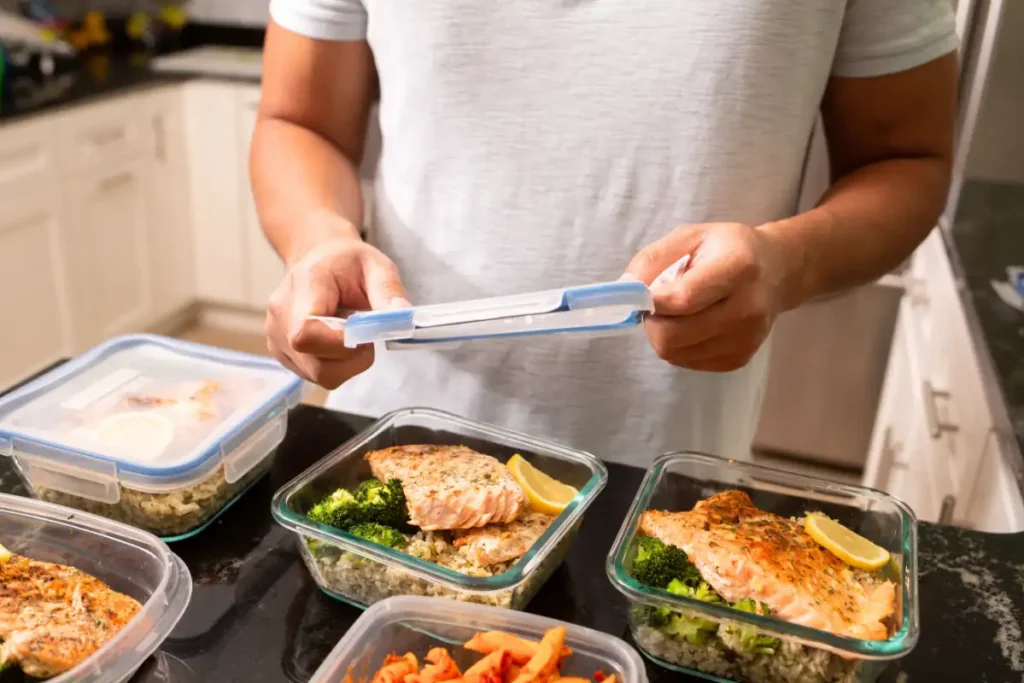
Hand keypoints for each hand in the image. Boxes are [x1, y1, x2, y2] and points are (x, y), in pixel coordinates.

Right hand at [266, 236, 410, 388]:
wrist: (320, 260)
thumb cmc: (348, 263)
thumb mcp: (377, 266)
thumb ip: (389, 291)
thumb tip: (403, 317)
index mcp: (304, 284)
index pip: (307, 332)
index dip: (340, 345)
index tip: (366, 337)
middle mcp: (281, 312)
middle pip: (315, 361)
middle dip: (352, 358)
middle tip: (367, 336)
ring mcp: (275, 334)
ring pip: (316, 373)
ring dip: (345, 364)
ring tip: (351, 335)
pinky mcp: (280, 351)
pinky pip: (312, 374)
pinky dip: (333, 365)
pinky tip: (336, 342)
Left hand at [625, 222, 788, 371]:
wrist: (775, 273)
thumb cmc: (725, 249)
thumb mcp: (689, 236)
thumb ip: (653, 260)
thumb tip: (624, 289)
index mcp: (739, 268)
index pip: (683, 300)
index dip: (653, 302)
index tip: (641, 295)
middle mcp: (748, 308)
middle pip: (674, 335)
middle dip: (652, 322)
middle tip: (655, 305)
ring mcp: (746, 339)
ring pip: (675, 352)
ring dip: (663, 334)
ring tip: (677, 312)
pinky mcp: (739, 359)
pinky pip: (686, 361)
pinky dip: (677, 345)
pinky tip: (691, 324)